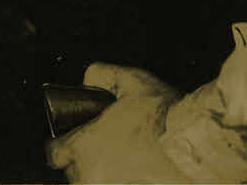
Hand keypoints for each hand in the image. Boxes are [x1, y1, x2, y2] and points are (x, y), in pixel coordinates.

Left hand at [48, 64, 190, 182]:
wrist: (193, 146)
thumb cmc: (161, 116)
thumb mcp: (130, 80)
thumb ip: (101, 74)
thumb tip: (88, 80)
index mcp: (82, 148)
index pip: (53, 153)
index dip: (61, 142)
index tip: (71, 138)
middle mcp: (90, 177)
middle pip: (73, 173)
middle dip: (84, 159)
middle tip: (105, 144)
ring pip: (94, 183)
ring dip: (103, 173)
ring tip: (124, 158)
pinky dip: (123, 179)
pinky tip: (138, 170)